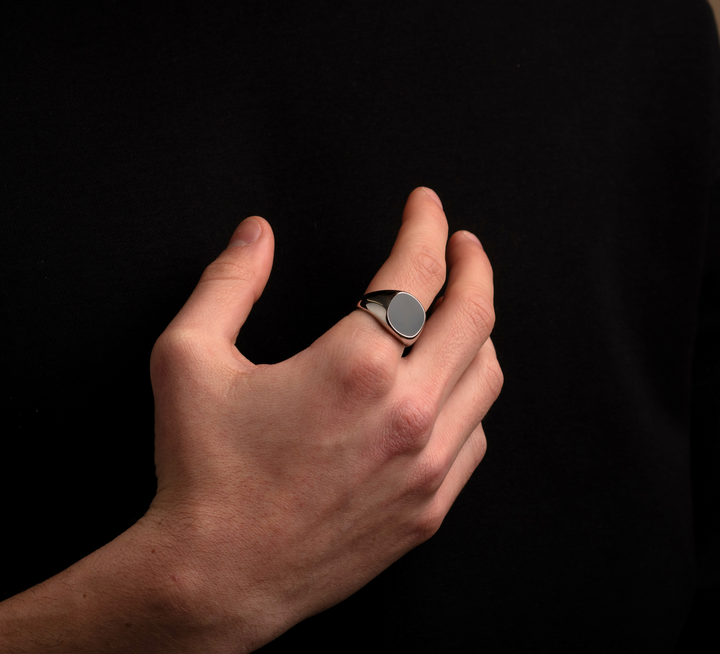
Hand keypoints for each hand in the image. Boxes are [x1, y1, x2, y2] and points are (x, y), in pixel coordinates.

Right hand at [144, 186, 502, 650]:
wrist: (217, 577)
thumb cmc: (202, 472)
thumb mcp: (187, 359)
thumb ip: (226, 283)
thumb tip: (255, 235)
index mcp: (354, 368)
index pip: (415, 271)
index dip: (424, 225)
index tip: (425, 205)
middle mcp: (406, 414)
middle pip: (474, 316)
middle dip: (472, 265)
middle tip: (462, 244)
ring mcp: (426, 467)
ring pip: (485, 376)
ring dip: (477, 330)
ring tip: (457, 309)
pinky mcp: (427, 508)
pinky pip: (475, 436)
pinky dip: (469, 397)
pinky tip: (447, 388)